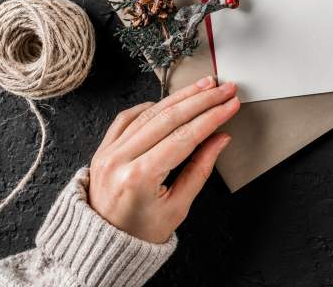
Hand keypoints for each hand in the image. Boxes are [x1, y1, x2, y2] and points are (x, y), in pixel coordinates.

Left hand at [88, 77, 239, 242]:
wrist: (102, 246)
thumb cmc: (140, 233)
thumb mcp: (178, 208)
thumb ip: (200, 169)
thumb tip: (220, 138)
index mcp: (140, 177)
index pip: (184, 136)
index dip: (212, 117)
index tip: (231, 104)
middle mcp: (120, 159)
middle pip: (168, 117)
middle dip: (201, 99)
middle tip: (224, 88)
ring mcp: (108, 152)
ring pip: (149, 112)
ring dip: (180, 96)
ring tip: (204, 86)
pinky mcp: (103, 149)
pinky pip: (127, 117)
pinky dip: (150, 106)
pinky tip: (169, 101)